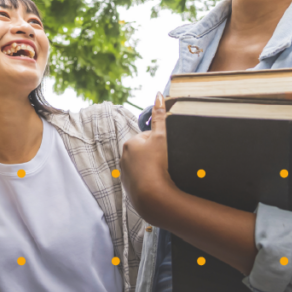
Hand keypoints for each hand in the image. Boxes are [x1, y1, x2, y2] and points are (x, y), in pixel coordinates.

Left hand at [121, 92, 176, 214]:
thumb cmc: (158, 164)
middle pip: (145, 152)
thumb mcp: (162, 137)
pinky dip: (150, 182)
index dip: (161, 143)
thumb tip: (159, 94)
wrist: (154, 197)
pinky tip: (158, 184)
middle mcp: (123, 157)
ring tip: (163, 175)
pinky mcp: (129, 188)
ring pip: (143, 167)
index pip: (148, 137)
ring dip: (153, 169)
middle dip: (156, 156)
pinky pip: (142, 181)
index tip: (167, 151)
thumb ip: (160, 116)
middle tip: (167, 163)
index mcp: (130, 143)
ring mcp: (126, 174)